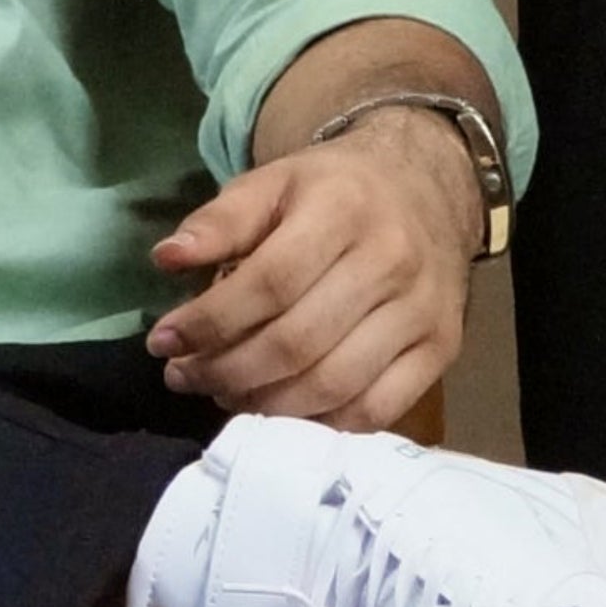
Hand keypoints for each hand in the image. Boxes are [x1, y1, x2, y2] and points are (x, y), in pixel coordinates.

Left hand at [146, 111, 480, 431]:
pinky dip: (322, 423)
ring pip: (334, 385)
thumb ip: (220, 220)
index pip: (269, 283)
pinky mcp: (443, 348)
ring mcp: (422, 310)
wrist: (428, 189)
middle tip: (184, 377)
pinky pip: (377, 410)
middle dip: (226, 371)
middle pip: (297, 343)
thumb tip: (166, 259)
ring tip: (225, 393)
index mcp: (343, 209)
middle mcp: (390, 260)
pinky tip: (284, 410)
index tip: (163, 342)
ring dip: (266, 405)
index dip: (209, 322)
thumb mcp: (274, 182)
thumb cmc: (335, 191)